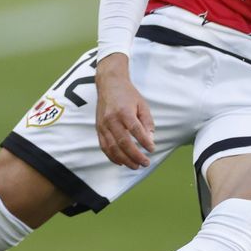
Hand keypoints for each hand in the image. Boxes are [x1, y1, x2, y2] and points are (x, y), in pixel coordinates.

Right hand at [95, 54, 153, 168]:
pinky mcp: (98, 129)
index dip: (144, 142)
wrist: (109, 84)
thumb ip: (147, 122)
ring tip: (135, 166)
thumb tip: (150, 140)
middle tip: (145, 163)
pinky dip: (112, 157)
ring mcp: (103, 125)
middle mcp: (111, 119)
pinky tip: (122, 162)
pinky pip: (104, 147)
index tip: (152, 149)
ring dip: (125, 160)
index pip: (135, 130)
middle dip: (135, 156)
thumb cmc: (128, 94)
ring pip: (113, 148)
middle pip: (123, 142)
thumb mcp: (142, 104)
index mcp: (124, 111)